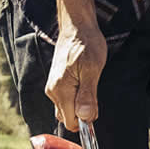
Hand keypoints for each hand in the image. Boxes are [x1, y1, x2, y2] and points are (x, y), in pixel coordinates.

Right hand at [45, 0, 105, 129]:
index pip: (71, 122)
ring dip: (80, 105)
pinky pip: (66, 101)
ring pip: (67, 110)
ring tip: (90, 85)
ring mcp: (53, 88)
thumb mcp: (93, 69)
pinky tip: (84, 84)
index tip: (96, 108)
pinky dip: (76, 99)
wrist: (77, 27)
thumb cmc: (87, 44)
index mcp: (60, 90)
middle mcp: (53, 92)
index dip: (86, 121)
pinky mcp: (56, 83)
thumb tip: (85, 117)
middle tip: (94, 93)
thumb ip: (88, 95)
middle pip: (68, 118)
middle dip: (83, 114)